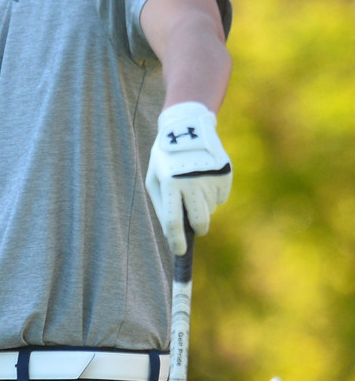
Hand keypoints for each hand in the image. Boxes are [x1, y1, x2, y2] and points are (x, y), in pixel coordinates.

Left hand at [145, 101, 231, 254]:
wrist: (188, 128)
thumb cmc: (165, 159)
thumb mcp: (155, 179)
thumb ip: (163, 207)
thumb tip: (173, 233)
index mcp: (170, 183)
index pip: (174, 221)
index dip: (177, 241)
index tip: (180, 252)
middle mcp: (192, 182)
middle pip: (200, 222)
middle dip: (197, 229)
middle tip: (194, 229)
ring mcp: (211, 177)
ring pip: (210, 210)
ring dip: (202, 206)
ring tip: (193, 186)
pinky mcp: (225, 174)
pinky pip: (221, 198)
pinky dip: (213, 195)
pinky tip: (204, 178)